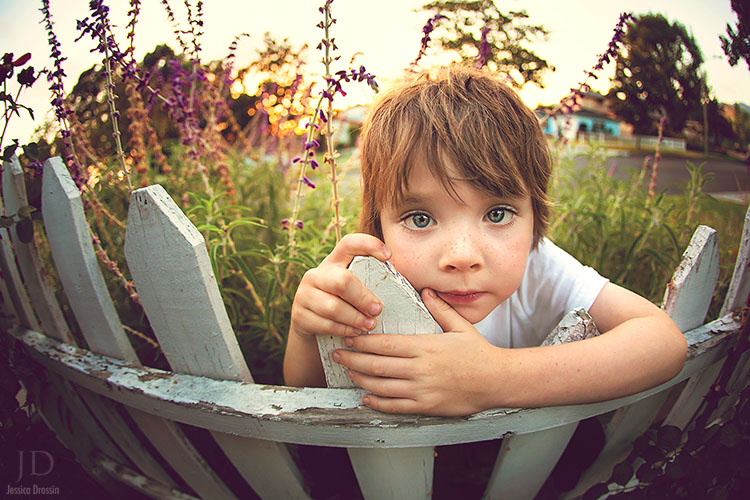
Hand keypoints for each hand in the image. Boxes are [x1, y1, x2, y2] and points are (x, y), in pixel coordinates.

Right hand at [289, 233, 390, 339]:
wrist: (312, 323)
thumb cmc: (346, 302)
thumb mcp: (355, 287)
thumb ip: (372, 282)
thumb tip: (413, 286)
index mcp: (335, 261)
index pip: (349, 243)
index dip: (369, 245)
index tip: (389, 256)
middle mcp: (317, 273)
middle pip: (342, 281)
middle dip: (364, 298)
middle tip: (378, 309)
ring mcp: (305, 293)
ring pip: (333, 307)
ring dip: (355, 319)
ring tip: (370, 325)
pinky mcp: (299, 314)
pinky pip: (324, 324)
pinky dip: (343, 330)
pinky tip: (354, 332)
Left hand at [334, 288, 498, 415]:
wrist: (497, 381)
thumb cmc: (479, 353)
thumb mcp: (460, 326)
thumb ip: (440, 308)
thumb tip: (426, 291)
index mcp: (425, 346)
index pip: (385, 343)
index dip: (363, 341)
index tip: (349, 336)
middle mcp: (419, 368)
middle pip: (377, 364)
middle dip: (353, 358)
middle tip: (338, 353)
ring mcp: (422, 389)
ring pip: (381, 386)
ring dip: (361, 379)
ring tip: (349, 371)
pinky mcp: (426, 406)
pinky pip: (395, 406)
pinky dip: (377, 403)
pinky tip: (367, 398)